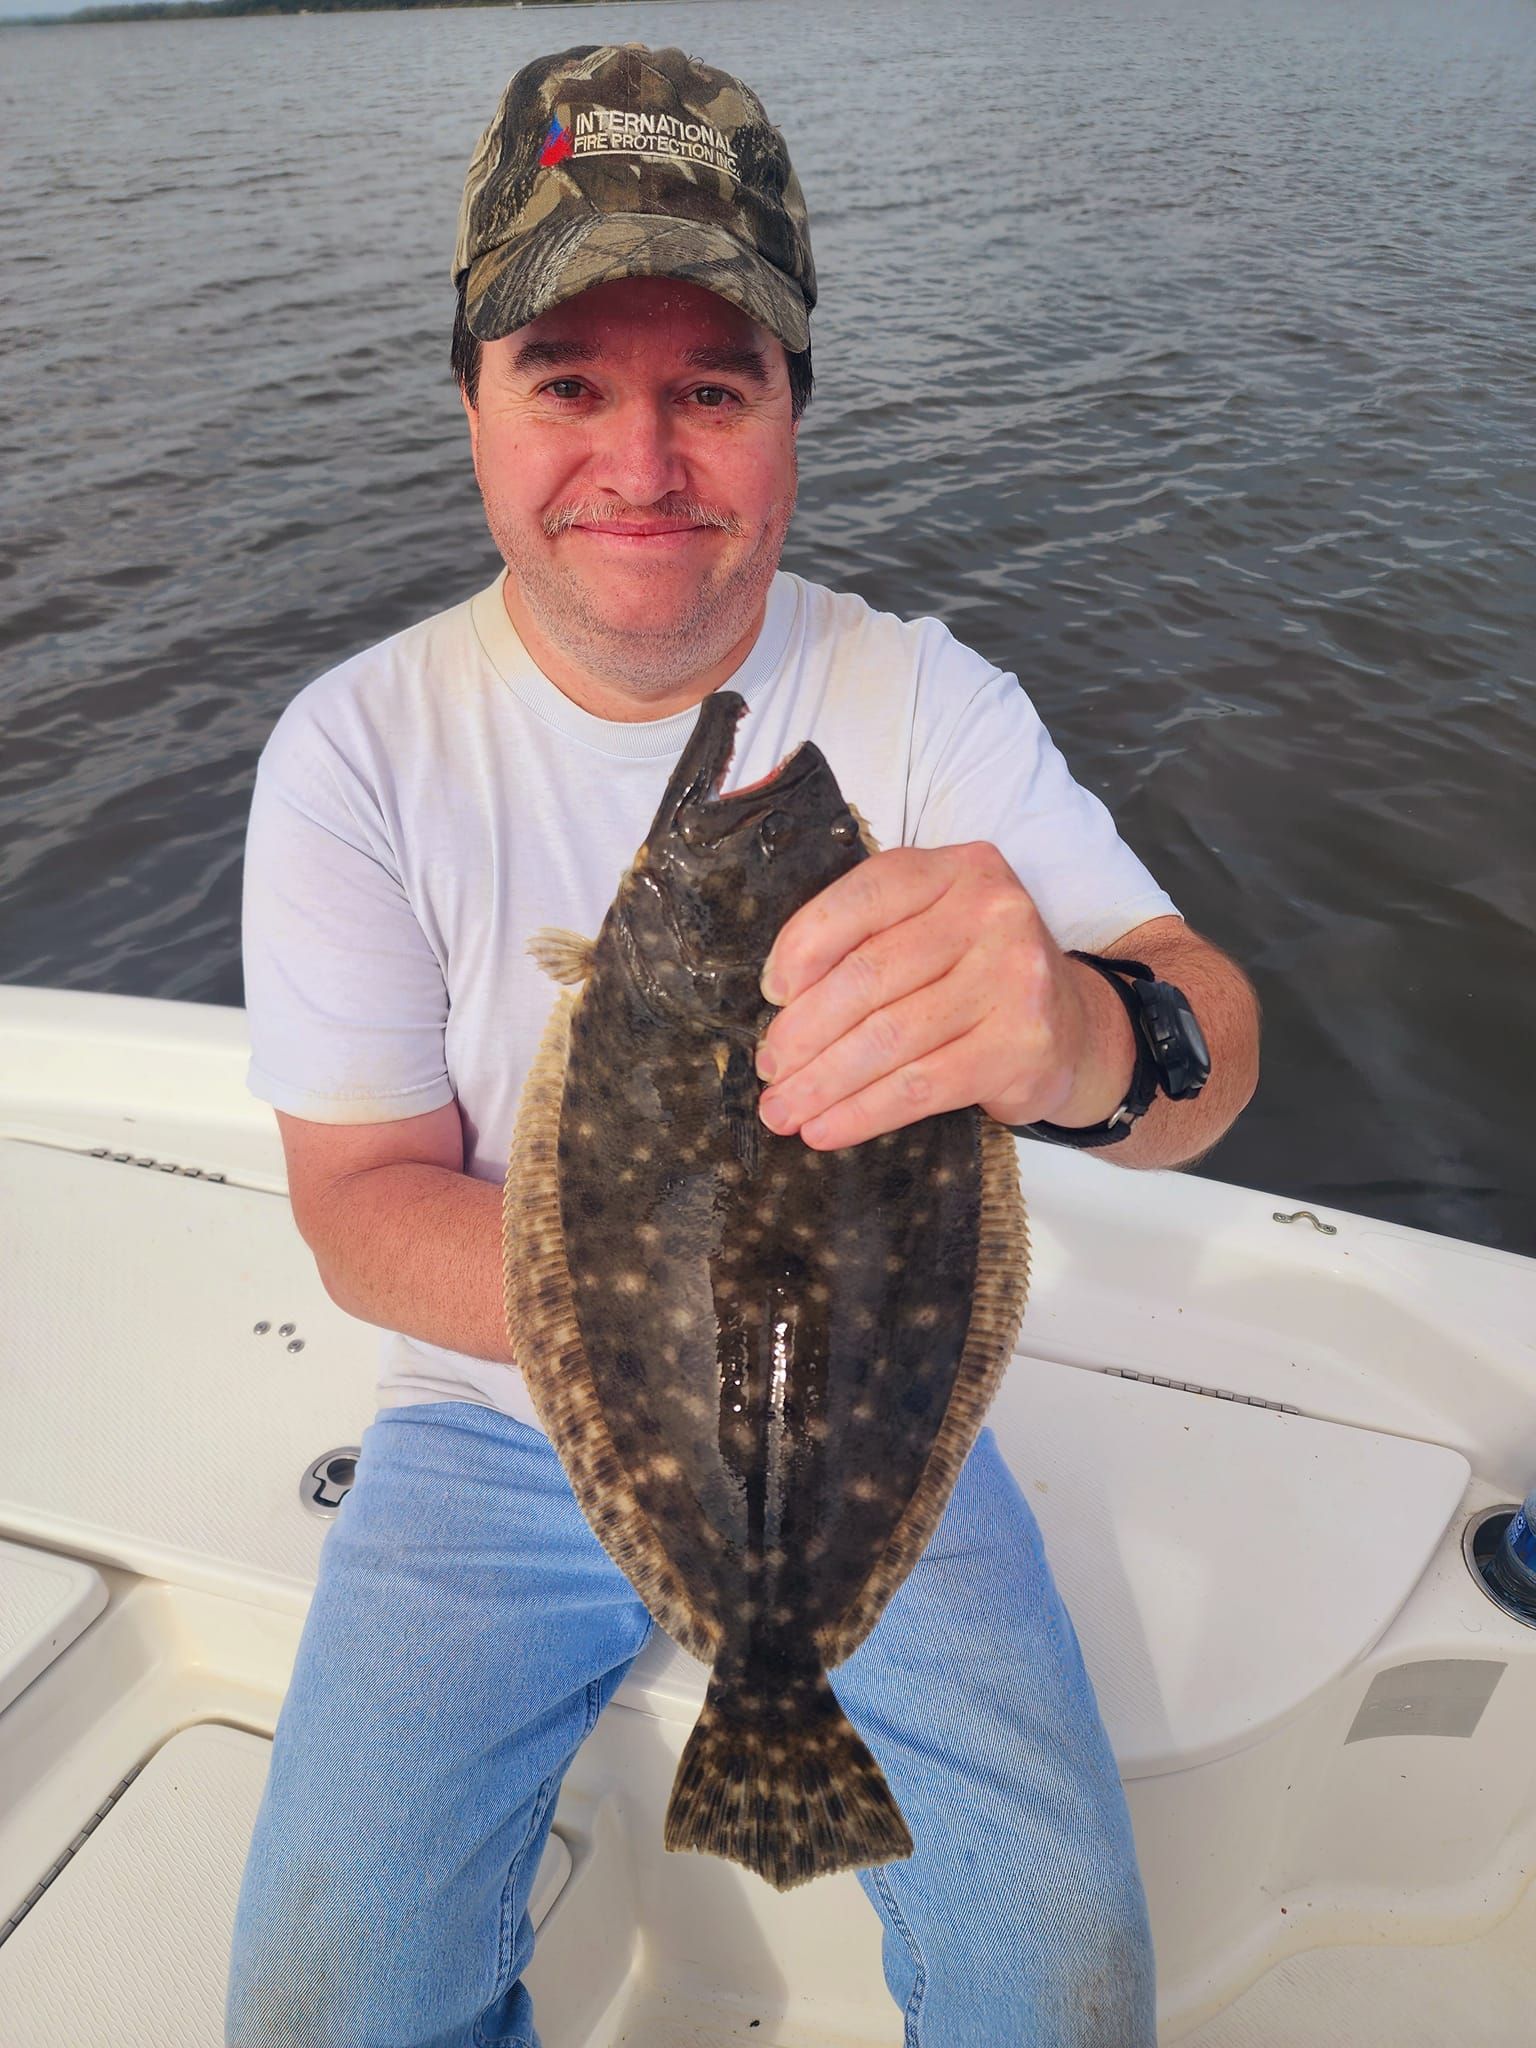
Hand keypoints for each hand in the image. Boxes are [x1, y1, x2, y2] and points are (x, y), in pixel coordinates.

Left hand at [754, 843, 1135, 1148]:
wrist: (1074, 1028)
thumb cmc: (978, 975)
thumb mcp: (933, 928)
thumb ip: (869, 937)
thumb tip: (781, 997)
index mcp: (958, 869)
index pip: (864, 898)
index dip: (804, 946)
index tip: (771, 995)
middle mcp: (993, 912)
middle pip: (869, 976)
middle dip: (804, 1032)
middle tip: (769, 1071)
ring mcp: (1014, 979)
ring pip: (887, 1038)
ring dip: (822, 1083)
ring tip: (783, 1110)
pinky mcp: (1020, 1046)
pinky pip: (918, 1087)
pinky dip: (861, 1113)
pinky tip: (826, 1130)